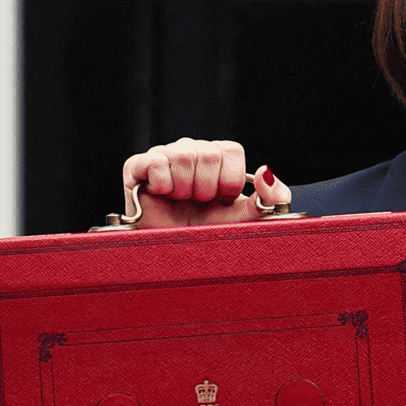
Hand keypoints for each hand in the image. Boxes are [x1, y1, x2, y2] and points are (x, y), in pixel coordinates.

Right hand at [120, 138, 293, 227]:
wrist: (174, 256)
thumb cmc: (207, 234)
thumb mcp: (245, 218)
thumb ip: (269, 198)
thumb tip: (266, 171)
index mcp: (217, 158)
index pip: (231, 149)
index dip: (229, 180)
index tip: (222, 200)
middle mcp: (191, 150)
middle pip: (209, 153)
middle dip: (208, 188)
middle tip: (198, 204)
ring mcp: (164, 155)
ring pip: (185, 155)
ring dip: (186, 189)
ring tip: (180, 202)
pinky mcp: (136, 165)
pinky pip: (155, 161)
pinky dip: (163, 185)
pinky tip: (162, 196)